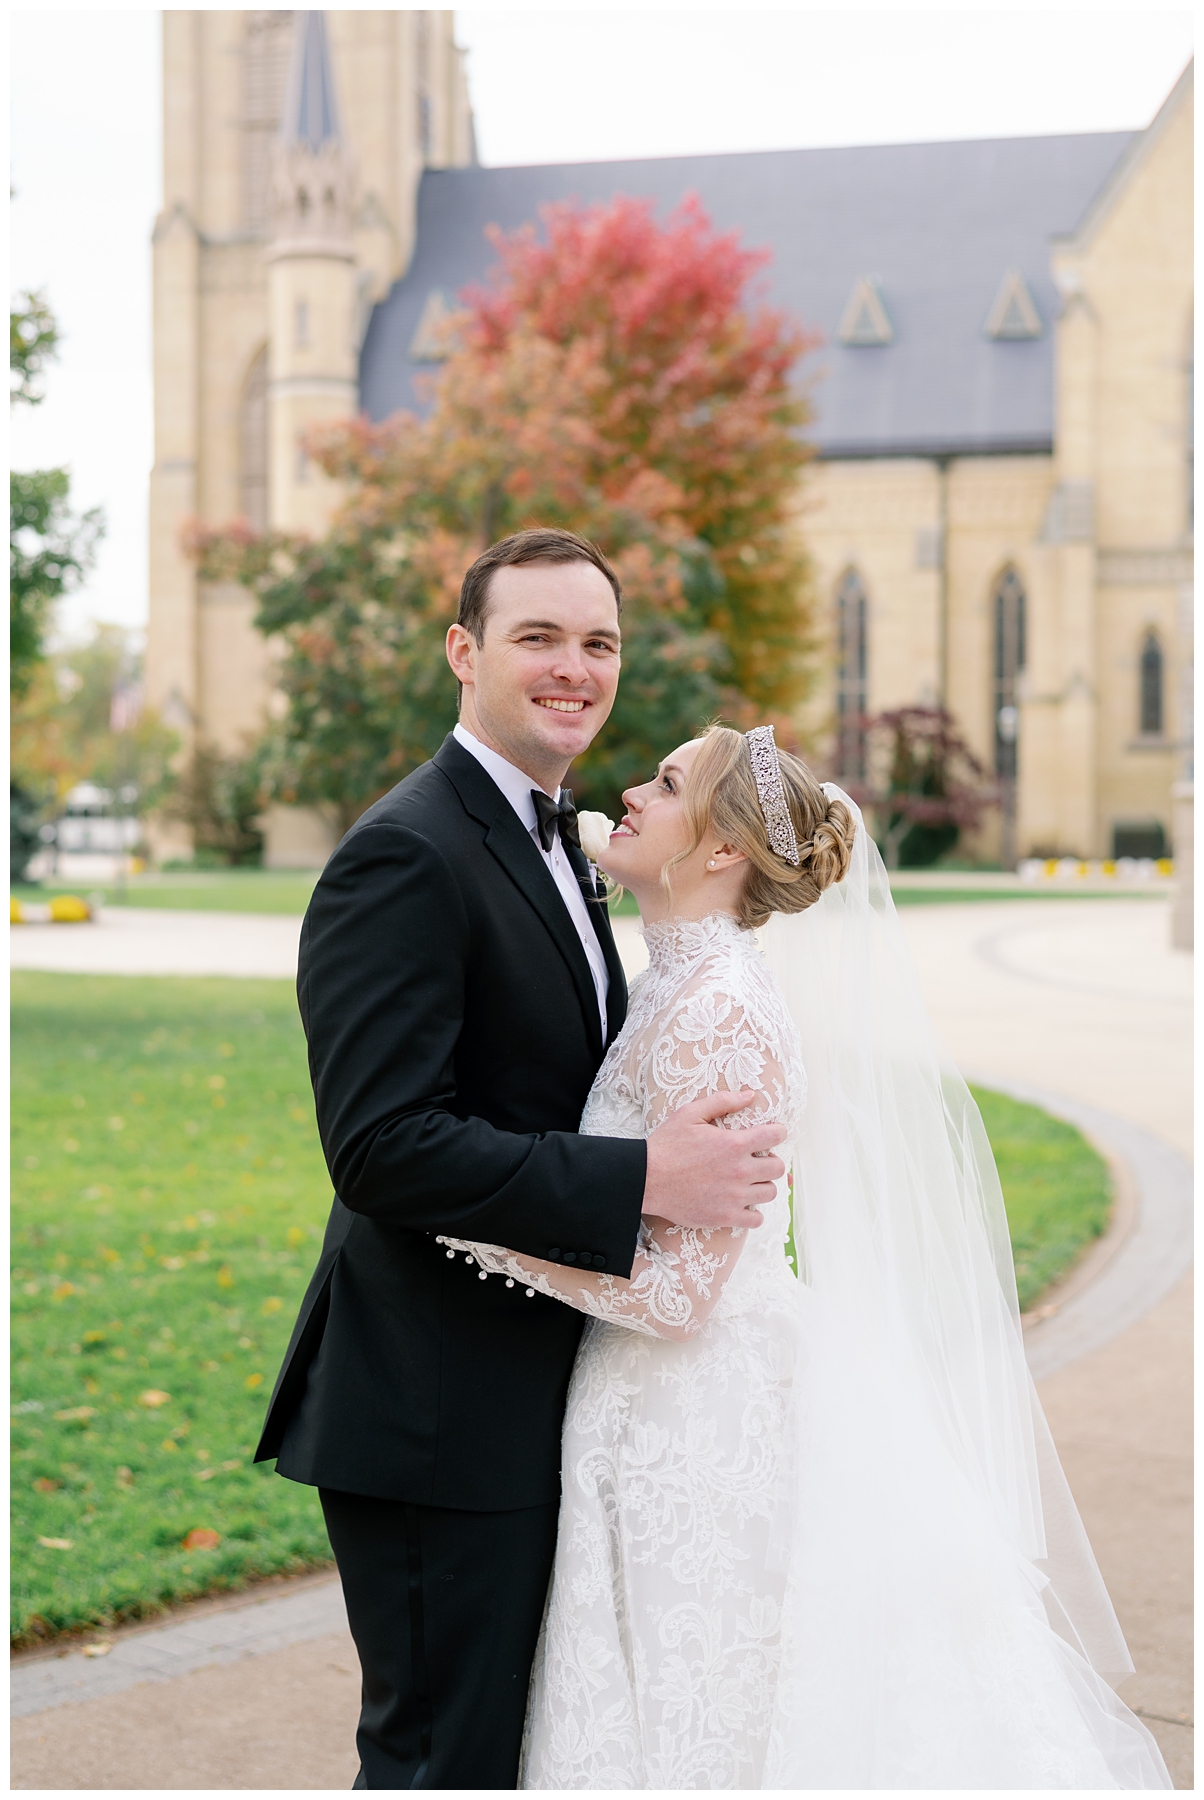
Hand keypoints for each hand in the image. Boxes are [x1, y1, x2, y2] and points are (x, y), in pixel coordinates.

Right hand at [642, 1091, 785, 1230]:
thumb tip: (750, 1095)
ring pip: (770, 1193)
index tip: (771, 1135)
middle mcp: (739, 1171)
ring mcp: (734, 1197)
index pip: (775, 1136)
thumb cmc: (666, 1145)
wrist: (646, 1179)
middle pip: (778, 1168)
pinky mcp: (725, 1217)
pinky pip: (756, 1220)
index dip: (777, 1133)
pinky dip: (753, 1213)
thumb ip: (722, 1102)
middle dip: (771, 1161)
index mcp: (734, 1144)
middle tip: (756, 1160)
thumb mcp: (690, 1113)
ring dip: (763, 1186)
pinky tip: (742, 1205)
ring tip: (748, 1183)